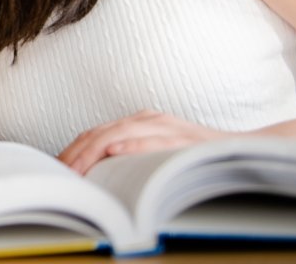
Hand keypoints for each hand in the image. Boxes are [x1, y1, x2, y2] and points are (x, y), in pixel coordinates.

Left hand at [58, 110, 227, 174]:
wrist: (238, 150)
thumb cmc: (193, 157)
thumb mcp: (156, 153)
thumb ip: (131, 157)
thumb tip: (98, 176)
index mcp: (139, 122)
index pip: (96, 133)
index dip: (74, 150)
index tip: (57, 168)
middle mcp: (149, 119)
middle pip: (102, 132)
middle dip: (77, 153)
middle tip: (60, 172)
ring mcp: (166, 126)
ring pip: (121, 132)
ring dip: (95, 151)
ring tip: (77, 167)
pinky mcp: (184, 138)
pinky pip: (155, 140)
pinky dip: (133, 144)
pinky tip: (116, 149)